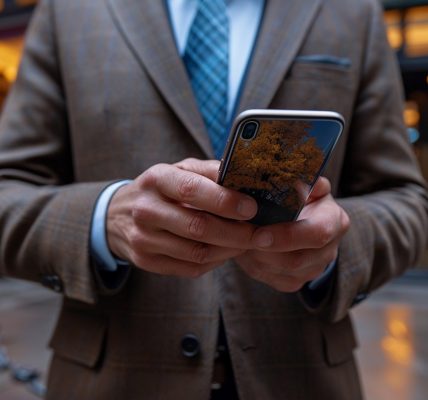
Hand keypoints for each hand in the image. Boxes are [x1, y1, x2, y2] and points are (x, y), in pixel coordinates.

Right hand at [106, 158, 257, 277]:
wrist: (116, 216)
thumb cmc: (160, 189)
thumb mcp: (179, 170)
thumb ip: (210, 171)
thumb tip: (246, 177)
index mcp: (156, 179)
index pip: (192, 189)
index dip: (225, 200)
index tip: (251, 208)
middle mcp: (145, 209)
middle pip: (198, 227)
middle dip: (237, 232)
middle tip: (261, 233)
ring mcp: (143, 239)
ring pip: (197, 252)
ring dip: (230, 249)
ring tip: (247, 242)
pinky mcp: (146, 261)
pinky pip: (190, 268)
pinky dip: (215, 261)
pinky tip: (225, 251)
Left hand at [235, 177, 349, 291]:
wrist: (298, 219)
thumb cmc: (299, 196)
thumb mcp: (304, 182)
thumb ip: (303, 178)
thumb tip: (297, 178)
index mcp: (335, 222)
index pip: (317, 234)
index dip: (288, 235)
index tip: (259, 233)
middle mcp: (328, 250)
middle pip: (296, 259)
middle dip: (264, 250)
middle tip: (239, 237)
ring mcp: (311, 269)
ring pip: (279, 270)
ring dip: (255, 257)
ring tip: (237, 240)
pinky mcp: (293, 281)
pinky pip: (269, 277)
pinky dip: (252, 264)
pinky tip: (242, 249)